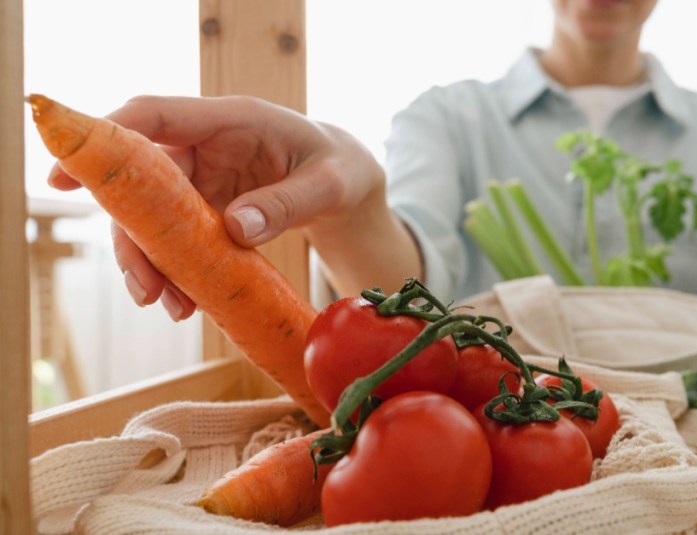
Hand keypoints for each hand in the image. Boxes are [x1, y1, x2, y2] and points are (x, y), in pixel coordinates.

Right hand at [49, 95, 389, 320]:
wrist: (348, 183)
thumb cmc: (341, 168)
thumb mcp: (330, 185)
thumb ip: (287, 203)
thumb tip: (235, 229)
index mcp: (232, 119)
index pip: (155, 117)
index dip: (105, 139)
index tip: (65, 176)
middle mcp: (207, 145)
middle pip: (143, 182)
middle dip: (134, 237)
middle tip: (144, 288)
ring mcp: (203, 178)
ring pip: (154, 217)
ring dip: (153, 263)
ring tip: (172, 307)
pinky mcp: (206, 208)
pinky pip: (177, 238)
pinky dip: (178, 270)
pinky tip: (188, 301)